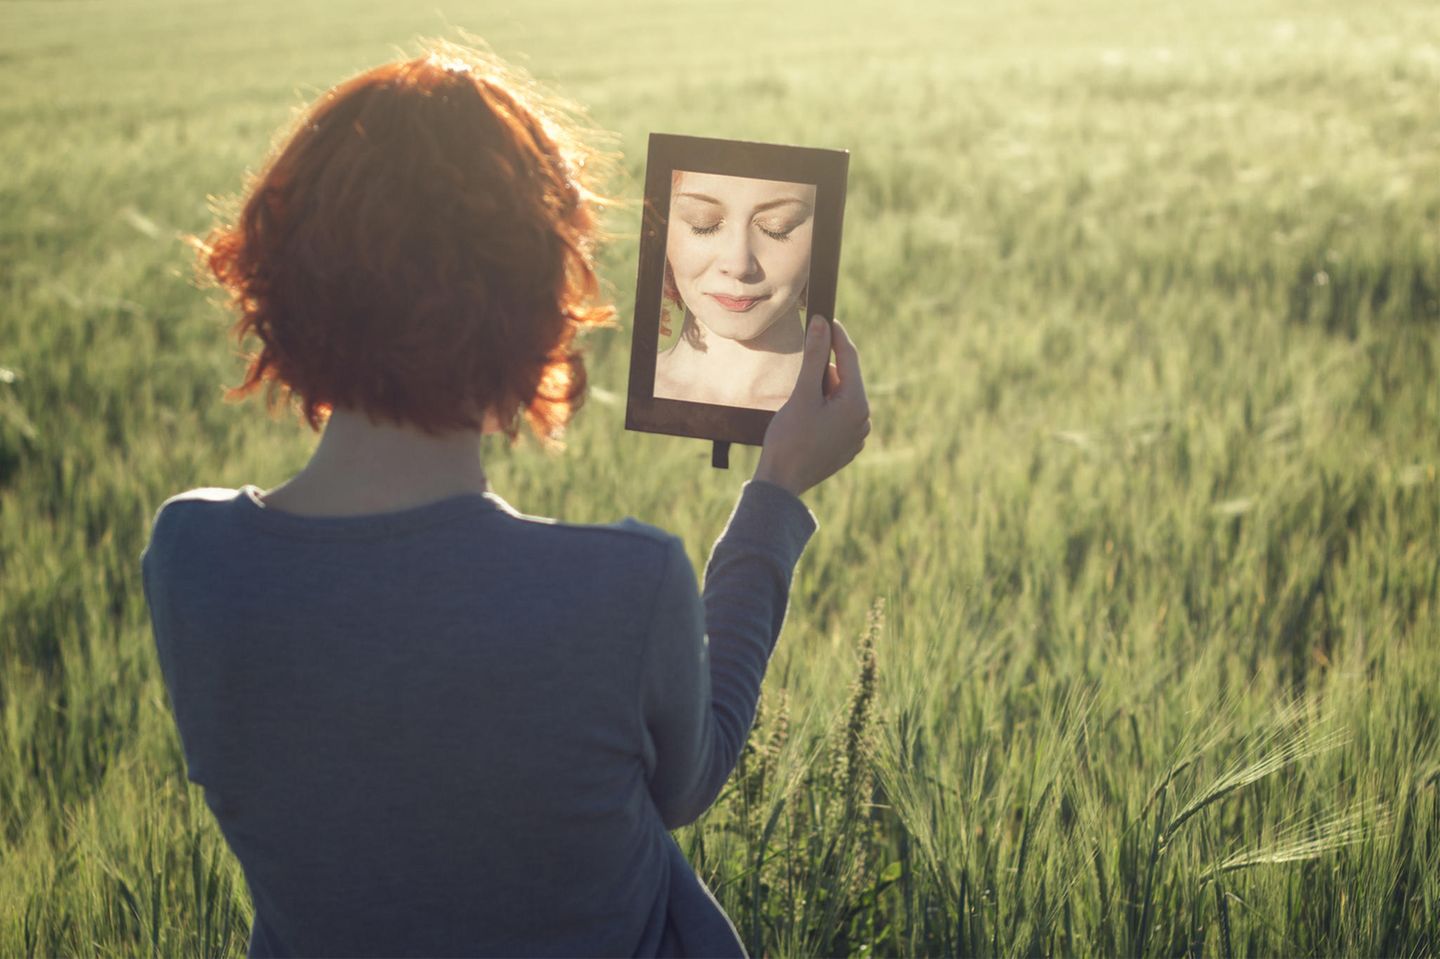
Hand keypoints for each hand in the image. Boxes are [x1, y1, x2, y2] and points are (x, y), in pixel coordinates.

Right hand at [754, 316, 869, 497]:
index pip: (849, 358)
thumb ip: (814, 356)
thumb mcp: (802, 393)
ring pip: (840, 398)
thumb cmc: (789, 438)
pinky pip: (837, 417)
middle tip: (799, 381)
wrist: (782, 483)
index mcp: (856, 404)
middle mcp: (863, 420)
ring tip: (798, 408)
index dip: (836, 335)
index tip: (824, 316)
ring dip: (821, 392)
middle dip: (823, 372)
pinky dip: (822, 410)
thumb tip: (822, 324)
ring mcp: (855, 436)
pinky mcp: (845, 447)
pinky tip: (803, 422)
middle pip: (844, 379)